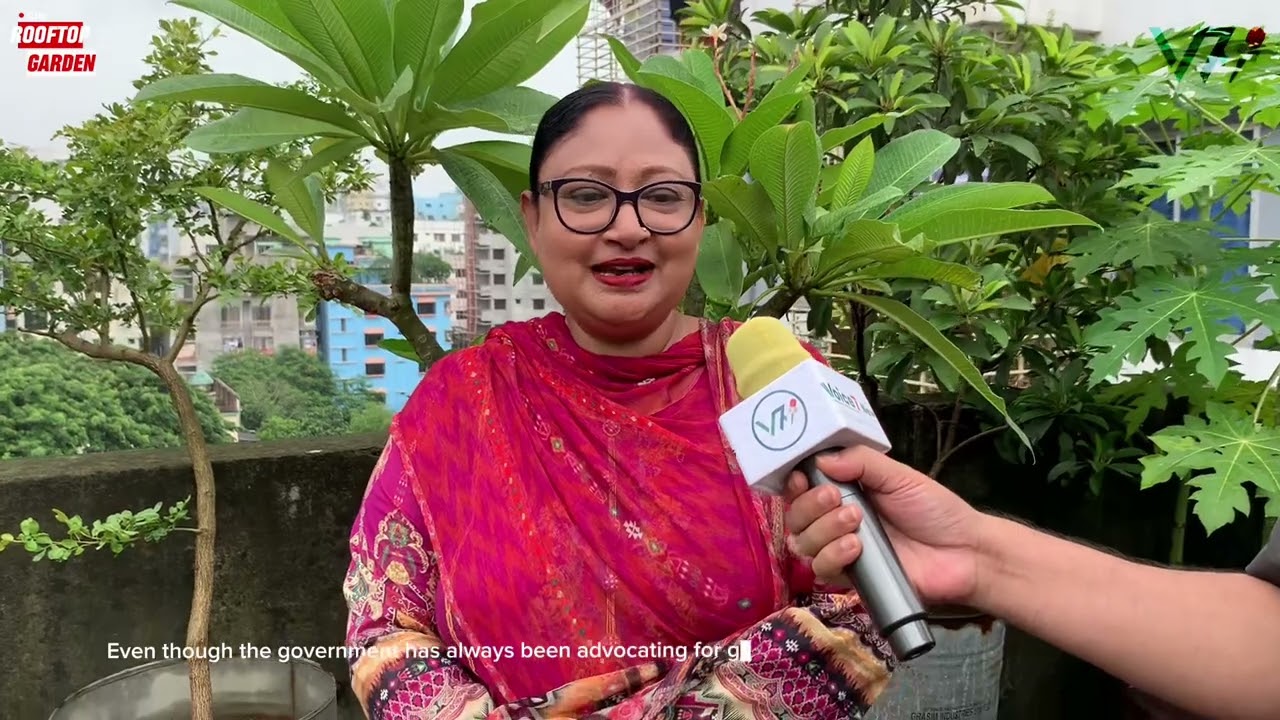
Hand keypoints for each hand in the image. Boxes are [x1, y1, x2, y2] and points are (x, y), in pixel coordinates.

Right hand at [783, 446, 984, 605]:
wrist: (964, 553)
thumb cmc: (935, 510)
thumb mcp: (899, 476)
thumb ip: (861, 462)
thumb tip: (821, 459)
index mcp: (846, 491)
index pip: (803, 488)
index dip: (795, 483)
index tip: (801, 477)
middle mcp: (836, 521)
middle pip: (796, 516)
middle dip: (810, 505)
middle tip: (836, 498)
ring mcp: (842, 550)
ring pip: (803, 543)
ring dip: (823, 529)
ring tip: (855, 522)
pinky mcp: (851, 578)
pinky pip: (822, 569)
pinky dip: (833, 556)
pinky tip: (855, 548)